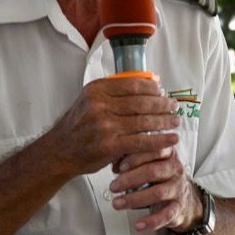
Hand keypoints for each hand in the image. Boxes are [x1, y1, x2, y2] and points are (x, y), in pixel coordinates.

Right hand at [43, 76, 178, 176]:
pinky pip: (142, 142)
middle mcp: (99, 105)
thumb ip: (112, 91)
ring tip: (175, 121)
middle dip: (162, 104)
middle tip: (174, 105)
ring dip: (165, 121)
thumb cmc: (78, 126)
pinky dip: (160, 140)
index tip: (162, 90)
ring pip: (144, 121)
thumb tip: (147, 83)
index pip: (133, 84)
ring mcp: (104, 126)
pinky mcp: (110, 146)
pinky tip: (172, 139)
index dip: (152, 88)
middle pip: (141, 102)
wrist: (59, 151)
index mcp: (96, 90)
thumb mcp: (88, 100)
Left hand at [108, 148, 199, 233]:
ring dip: (134, 199)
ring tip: (117, 203)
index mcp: (168, 154)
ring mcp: (178, 189)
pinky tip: (138, 225)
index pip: (153, 151)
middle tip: (113, 186)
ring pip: (158, 193)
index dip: (135, 158)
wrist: (183, 199)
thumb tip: (114, 163)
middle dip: (130, 179)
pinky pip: (166, 215)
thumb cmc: (160, 178)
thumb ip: (133, 159)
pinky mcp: (178, 208)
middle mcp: (175, 170)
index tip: (119, 167)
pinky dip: (151, 221)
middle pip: (153, 171)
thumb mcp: (149, 163)